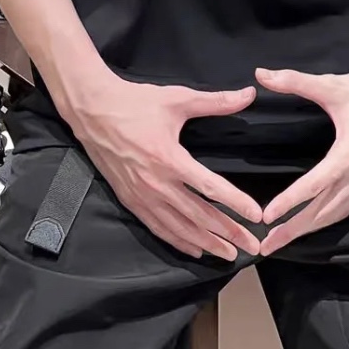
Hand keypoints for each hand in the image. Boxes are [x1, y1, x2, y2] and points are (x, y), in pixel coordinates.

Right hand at [63, 71, 261, 260]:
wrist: (91, 110)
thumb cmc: (134, 103)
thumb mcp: (177, 99)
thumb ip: (215, 101)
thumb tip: (248, 94)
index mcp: (170, 159)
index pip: (210, 188)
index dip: (236, 203)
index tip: (256, 216)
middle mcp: (157, 183)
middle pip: (199, 216)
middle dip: (228, 233)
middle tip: (251, 247)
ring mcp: (142, 195)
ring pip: (179, 227)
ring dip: (206, 243)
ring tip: (228, 254)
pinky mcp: (130, 199)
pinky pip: (158, 227)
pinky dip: (178, 241)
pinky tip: (194, 249)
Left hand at [255, 67, 348, 255]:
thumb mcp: (333, 85)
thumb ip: (295, 81)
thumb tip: (261, 74)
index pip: (314, 185)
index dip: (289, 201)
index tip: (267, 216)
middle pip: (322, 211)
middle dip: (293, 230)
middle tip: (266, 246)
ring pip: (335, 215)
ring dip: (308, 230)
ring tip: (281, 241)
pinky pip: (347, 210)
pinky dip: (327, 221)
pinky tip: (311, 226)